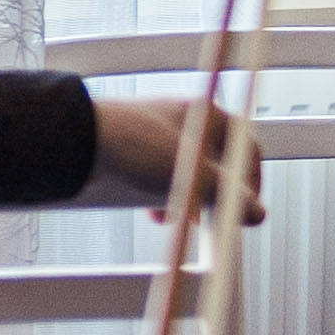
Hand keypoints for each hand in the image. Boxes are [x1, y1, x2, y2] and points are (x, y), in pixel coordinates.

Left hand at [89, 97, 263, 221]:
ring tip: (184, 219)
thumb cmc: (133, 148)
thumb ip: (227, 196)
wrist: (76, 143)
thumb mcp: (192, 176)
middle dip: (217, 195)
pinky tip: (156, 215)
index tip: (247, 208)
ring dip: (191, 200)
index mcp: (204, 114)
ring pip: (188, 173)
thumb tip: (257, 215)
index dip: (251, 180)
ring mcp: (158, 137)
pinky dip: (165, 199)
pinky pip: (161, 179)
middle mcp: (184, 122)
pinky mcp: (135, 153)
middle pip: (217, 162)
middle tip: (216, 219)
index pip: (244, 145)